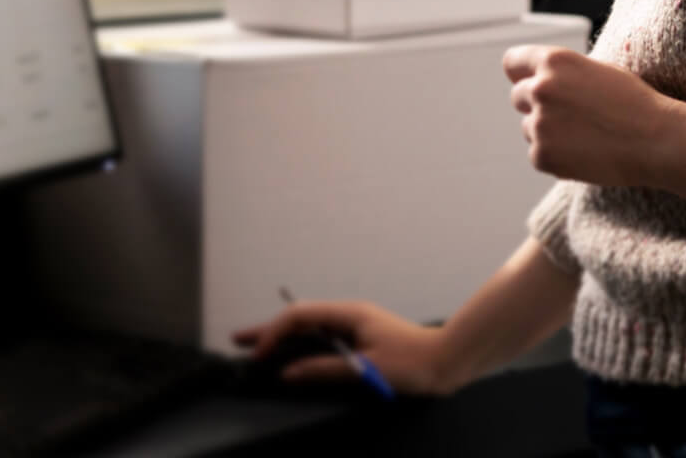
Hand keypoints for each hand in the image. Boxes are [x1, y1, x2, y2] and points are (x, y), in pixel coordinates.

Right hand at [231, 299, 456, 396]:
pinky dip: (300, 345)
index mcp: (348, 313)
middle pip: (300, 319)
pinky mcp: (360, 339)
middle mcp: (348, 315)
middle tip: (238, 339)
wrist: (447, 360)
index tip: (257, 354)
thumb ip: (324, 369)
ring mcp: (354, 326)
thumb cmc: (413, 362)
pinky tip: (291, 355)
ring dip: (282, 337)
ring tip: (256, 346)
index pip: (300, 316)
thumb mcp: (366, 368)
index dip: (274, 333)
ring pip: (309, 328)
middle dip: (269, 329)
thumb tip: (288, 372)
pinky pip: (322, 338)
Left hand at [503, 44, 670, 187]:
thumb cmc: (633, 102)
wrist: (655, 140)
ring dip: (548, 132)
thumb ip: (562, 73)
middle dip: (537, 105)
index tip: (526, 81)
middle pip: (518, 96)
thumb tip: (535, 81)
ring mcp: (539, 124)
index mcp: (554, 61)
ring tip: (585, 135)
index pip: (513, 62)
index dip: (521, 73)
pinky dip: (556, 156)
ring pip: (529, 128)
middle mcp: (540, 89)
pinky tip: (585, 153)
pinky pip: (538, 154)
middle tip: (569, 115)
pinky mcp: (541, 156)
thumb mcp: (596, 70)